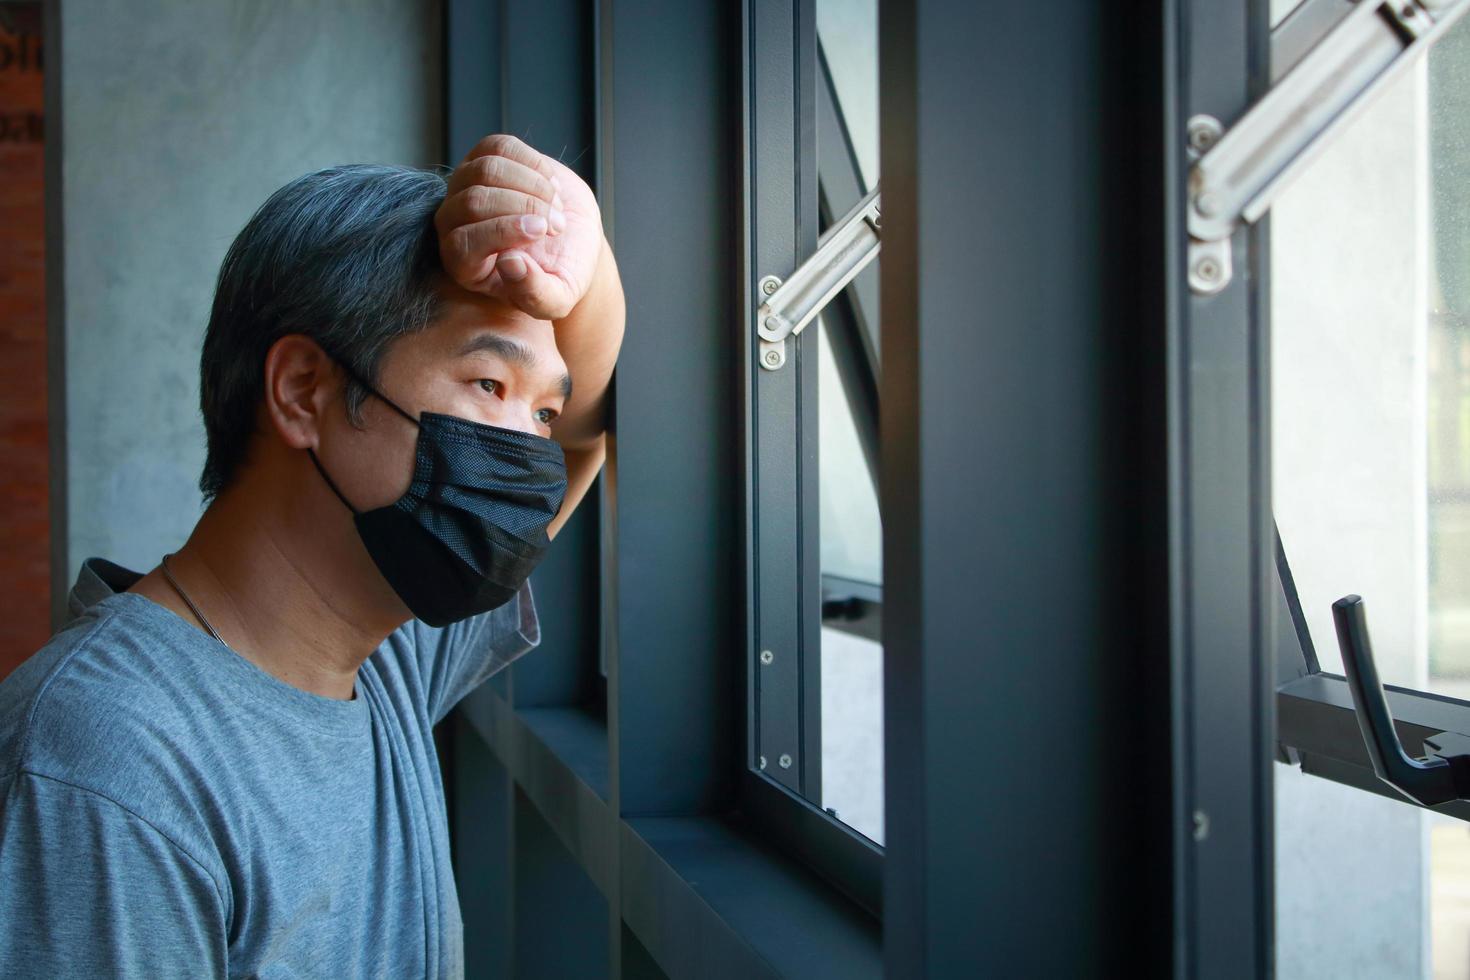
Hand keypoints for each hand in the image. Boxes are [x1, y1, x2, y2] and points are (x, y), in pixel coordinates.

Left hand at [434, 134, 604, 320]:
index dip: (502, 232)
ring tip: (556, 206)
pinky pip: (500, 147)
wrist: (572, 242)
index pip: (462, 242)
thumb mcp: (556, 299)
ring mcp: (464, 185)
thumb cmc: (559, 274)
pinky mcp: (484, 157)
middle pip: (474, 200)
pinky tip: (550, 185)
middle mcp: (453, 222)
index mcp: (462, 263)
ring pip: (486, 169)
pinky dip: (533, 164)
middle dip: (525, 207)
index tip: (542, 232)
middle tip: (557, 225)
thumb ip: (535, 294)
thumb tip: (510, 263)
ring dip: (532, 185)